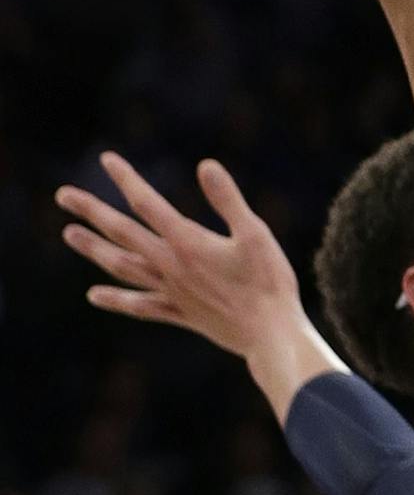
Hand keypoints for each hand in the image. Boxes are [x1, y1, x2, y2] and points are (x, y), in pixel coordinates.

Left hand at [57, 152, 302, 359]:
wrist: (270, 334)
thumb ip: (228, 200)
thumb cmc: (269, 282)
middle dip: (92, 212)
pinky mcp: (180, 314)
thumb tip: (205, 164)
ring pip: (122, 267)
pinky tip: (94, 295)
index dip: (126, 180)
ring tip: (69, 234)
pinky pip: (139, 305)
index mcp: (188, 243)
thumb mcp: (256, 234)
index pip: (147, 204)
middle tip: (63, 195)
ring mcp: (172, 292)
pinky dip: (115, 299)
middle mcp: (171, 266)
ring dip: (94, 249)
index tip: (107, 159)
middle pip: (123, 234)